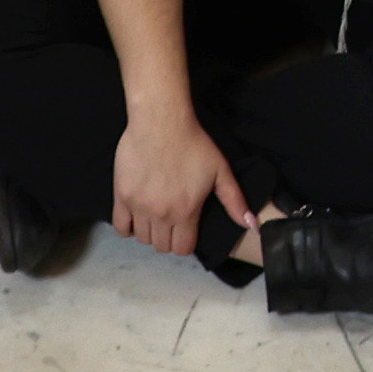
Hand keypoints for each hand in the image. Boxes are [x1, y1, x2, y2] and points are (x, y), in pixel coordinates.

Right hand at [111, 111, 262, 263]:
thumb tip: (252, 225)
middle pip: (162, 246)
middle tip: (172, 221)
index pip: (183, 249)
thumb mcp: (220, 171)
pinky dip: (128, 227)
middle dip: (169, 238)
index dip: (187, 242)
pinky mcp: (121, 196)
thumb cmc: (193, 144)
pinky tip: (136, 215)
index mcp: (186, 212)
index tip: (187, 229)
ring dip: (150, 232)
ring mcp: (139, 207)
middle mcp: (161, 215)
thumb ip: (234, 201)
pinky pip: (120, 227)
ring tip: (156, 215)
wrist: (162, 122)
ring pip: (143, 238)